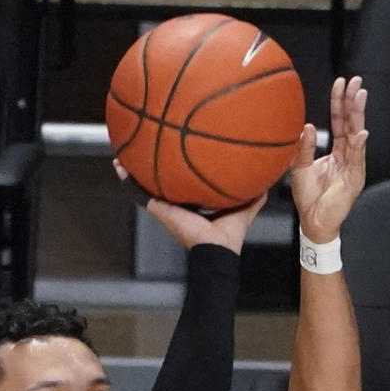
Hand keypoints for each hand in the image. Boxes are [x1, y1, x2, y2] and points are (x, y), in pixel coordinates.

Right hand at [113, 160, 265, 254]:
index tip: (176, 146)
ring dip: (134, 166)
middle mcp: (179, 200)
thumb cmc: (231, 233)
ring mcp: (167, 205)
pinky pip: (139, 191)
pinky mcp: (159, 208)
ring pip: (146, 181)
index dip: (180, 164)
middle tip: (147, 141)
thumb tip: (270, 175)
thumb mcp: (247, 205)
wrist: (217, 248)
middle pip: (163, 177)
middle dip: (154, 161)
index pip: (185, 178)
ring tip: (123, 149)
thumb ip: (257, 192)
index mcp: (196, 199)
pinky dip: (128, 179)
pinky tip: (118, 164)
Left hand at [291, 75, 367, 243]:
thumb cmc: (308, 198)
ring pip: (356, 136)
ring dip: (359, 116)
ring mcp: (353, 167)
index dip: (340, 103)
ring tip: (360, 97)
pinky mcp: (354, 180)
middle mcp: (347, 156)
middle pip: (351, 124)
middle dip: (354, 102)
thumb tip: (309, 126)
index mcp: (336, 152)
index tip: (340, 83)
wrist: (313, 222)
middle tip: (356, 82)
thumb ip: (305, 146)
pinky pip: (357, 160)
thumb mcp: (300, 166)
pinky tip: (361, 132)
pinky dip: (359, 146)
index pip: (340, 122)